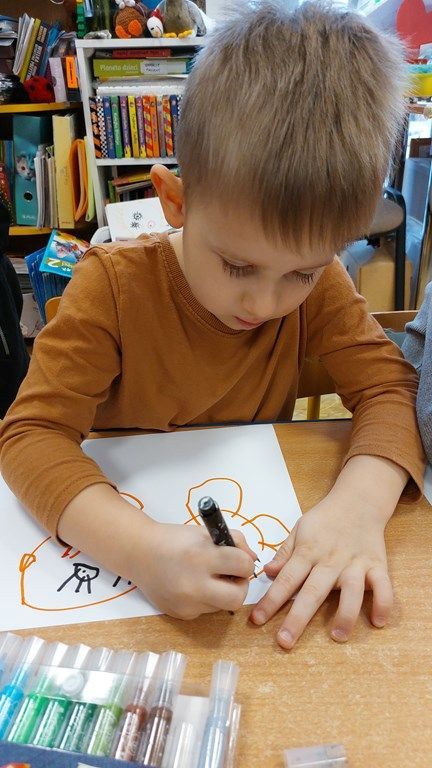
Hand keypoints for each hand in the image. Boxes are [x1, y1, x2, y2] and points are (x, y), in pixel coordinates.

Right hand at [59, 483, 254, 619]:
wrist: (140, 553)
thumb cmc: (176, 539)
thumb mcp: (205, 532)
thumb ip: (234, 542)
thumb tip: (252, 560)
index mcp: (201, 556)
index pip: (243, 565)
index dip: (244, 561)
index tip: (237, 559)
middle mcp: (193, 583)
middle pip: (238, 597)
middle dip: (240, 586)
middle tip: (231, 576)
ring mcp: (186, 603)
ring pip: (222, 606)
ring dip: (222, 593)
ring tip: (209, 579)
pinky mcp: (181, 614)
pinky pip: (206, 611)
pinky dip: (206, 600)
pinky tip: (193, 586)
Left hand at [249, 454, 408, 648]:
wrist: (358, 501)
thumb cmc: (324, 520)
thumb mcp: (299, 529)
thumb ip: (285, 553)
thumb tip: (267, 572)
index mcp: (308, 551)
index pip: (286, 579)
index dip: (271, 600)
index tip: (256, 620)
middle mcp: (330, 560)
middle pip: (313, 591)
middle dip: (298, 618)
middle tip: (285, 642)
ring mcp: (355, 563)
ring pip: (351, 590)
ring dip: (345, 613)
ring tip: (338, 636)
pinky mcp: (377, 565)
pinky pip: (383, 585)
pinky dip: (383, 603)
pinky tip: (378, 621)